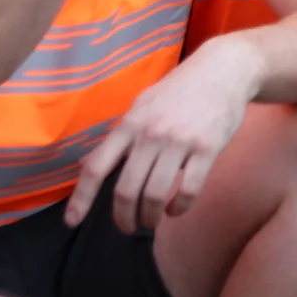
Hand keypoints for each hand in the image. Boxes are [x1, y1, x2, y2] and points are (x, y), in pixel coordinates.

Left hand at [66, 33, 255, 233]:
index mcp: (129, 125)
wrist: (223, 70)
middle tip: (128, 227)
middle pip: (126, 189)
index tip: (72, 222)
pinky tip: (176, 209)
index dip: (82, 198)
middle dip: (124, 217)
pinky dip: (180, 207)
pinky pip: (189, 189)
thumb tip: (90, 164)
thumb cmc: (179, 90)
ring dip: (151, 216)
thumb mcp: (142, 106)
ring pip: (156, 194)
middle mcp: (149, 134)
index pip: (96, 167)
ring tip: (152, 220)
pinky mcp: (208, 148)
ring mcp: (179, 142)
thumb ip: (121, 136)